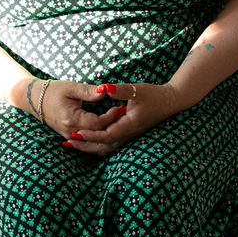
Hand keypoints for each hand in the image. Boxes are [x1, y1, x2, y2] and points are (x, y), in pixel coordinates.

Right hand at [30, 79, 120, 140]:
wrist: (36, 100)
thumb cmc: (53, 91)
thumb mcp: (71, 88)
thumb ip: (89, 91)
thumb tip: (106, 90)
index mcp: (72, 119)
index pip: (98, 123)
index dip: (111, 116)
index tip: (120, 107)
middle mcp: (71, 132)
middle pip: (98, 134)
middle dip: (112, 125)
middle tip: (124, 115)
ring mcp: (70, 136)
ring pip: (94, 141)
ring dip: (107, 132)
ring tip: (119, 121)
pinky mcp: (70, 137)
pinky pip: (88, 141)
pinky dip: (99, 136)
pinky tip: (109, 128)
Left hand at [64, 82, 185, 155]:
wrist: (169, 102)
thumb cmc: (154, 95)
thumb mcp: (136, 90)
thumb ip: (120, 90)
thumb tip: (105, 88)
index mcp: (129, 125)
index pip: (106, 135)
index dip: (91, 135)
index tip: (76, 132)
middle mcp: (128, 134)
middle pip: (103, 146)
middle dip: (85, 145)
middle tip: (68, 143)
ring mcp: (129, 136)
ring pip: (106, 148)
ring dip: (89, 147)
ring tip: (73, 144)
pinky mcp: (128, 135)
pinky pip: (110, 144)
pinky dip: (97, 145)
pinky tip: (87, 142)